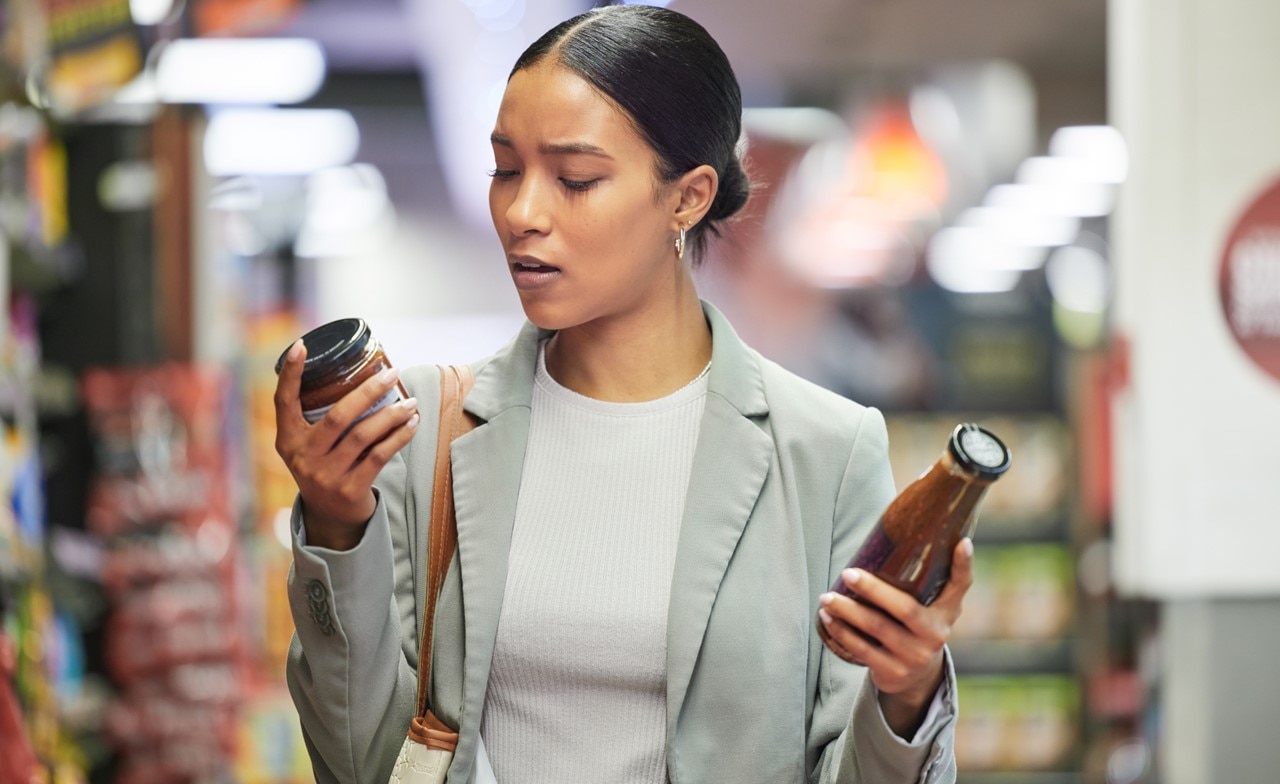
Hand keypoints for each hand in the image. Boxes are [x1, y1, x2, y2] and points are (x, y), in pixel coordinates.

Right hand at [274, 339, 419, 549]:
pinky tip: (412, 424)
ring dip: (392, 415)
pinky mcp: (349, 489)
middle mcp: (302, 457)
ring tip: (411, 402)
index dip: (290, 373)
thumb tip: (359, 374)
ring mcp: (325, 475)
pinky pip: (380, 455)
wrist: (331, 518)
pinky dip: (399, 436)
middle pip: (338, 415)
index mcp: (288, 440)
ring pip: (364, 435)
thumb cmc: (326, 467)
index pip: (284, 401)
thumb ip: (321, 418)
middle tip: (392, 373)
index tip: (301, 345)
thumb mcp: (311, 446)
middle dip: (368, 391)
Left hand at [817, 538, 974, 736]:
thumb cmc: (918, 627)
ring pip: (877, 629)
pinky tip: (827, 617)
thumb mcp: (933, 607)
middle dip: (873, 590)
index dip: (963, 565)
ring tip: (826, 596)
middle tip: (847, 573)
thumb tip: (908, 531)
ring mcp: (914, 656)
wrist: (916, 678)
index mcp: (946, 613)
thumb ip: (928, 578)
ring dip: (847, 611)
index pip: (961, 585)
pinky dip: (841, 632)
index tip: (963, 543)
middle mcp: (935, 635)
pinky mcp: (893, 672)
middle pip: (905, 609)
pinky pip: (862, 650)